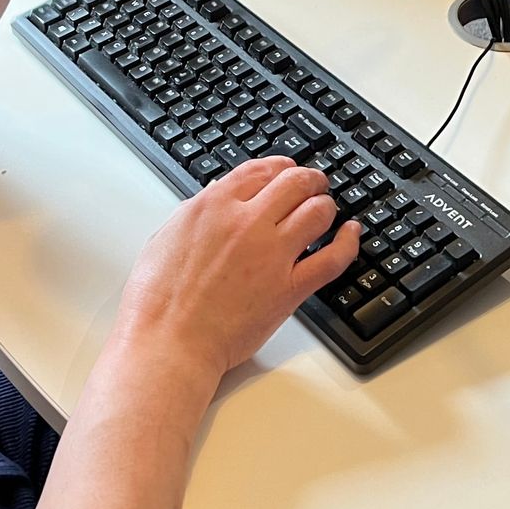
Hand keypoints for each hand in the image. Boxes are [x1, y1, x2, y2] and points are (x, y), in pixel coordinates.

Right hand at [117, 158, 361, 380]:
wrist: (170, 341)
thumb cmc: (158, 299)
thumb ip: (198, 212)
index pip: (260, 169)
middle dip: (309, 180)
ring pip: (318, 212)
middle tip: (314, 184)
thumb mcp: (166, 236)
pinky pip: (332, 258)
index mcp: (214, 205)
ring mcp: (272, 254)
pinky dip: (348, 242)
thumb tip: (217, 197)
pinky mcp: (289, 288)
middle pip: (295, 183)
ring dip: (326, 205)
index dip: (280, 167)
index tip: (286, 171)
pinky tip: (351, 234)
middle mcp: (247, 222)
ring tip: (326, 209)